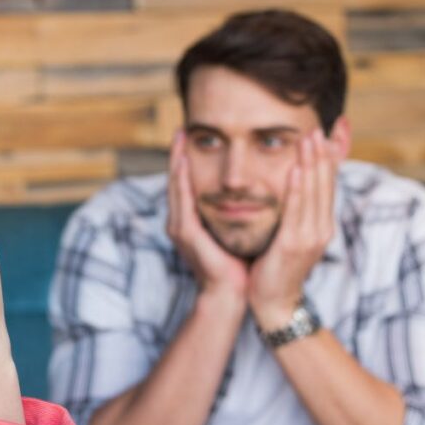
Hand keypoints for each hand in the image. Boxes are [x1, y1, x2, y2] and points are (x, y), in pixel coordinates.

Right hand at [167, 130, 248, 298]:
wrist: (231, 295)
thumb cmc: (237, 265)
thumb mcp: (234, 231)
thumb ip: (233, 212)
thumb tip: (249, 191)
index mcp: (190, 222)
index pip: (186, 185)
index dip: (186, 161)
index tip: (191, 138)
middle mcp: (179, 222)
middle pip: (176, 181)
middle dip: (177, 154)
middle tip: (182, 129)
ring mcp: (180, 228)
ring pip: (175, 186)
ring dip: (176, 160)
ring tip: (179, 138)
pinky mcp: (186, 233)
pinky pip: (182, 200)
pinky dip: (182, 179)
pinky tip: (184, 163)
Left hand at [248, 129, 339, 330]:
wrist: (274, 302)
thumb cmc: (276, 265)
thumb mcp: (289, 233)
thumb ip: (294, 209)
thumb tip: (292, 184)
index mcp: (321, 223)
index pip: (328, 183)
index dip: (329, 157)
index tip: (327, 132)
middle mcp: (321, 227)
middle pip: (325, 183)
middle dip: (322, 154)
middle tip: (317, 126)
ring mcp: (311, 236)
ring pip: (313, 192)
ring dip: (311, 163)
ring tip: (308, 138)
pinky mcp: (294, 244)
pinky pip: (296, 211)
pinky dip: (297, 188)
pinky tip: (295, 169)